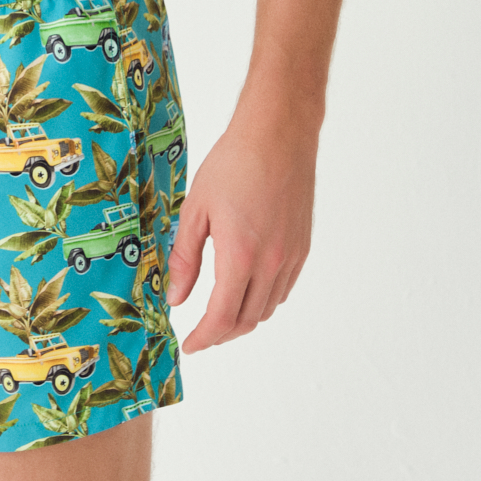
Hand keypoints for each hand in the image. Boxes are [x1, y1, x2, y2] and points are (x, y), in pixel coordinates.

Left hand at [166, 111, 316, 352]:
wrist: (278, 134)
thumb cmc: (234, 163)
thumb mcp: (196, 208)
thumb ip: (185, 257)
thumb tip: (177, 297)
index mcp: (241, 255)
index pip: (222, 317)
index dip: (204, 337)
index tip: (190, 345)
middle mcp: (272, 263)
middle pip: (247, 319)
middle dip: (222, 333)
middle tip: (201, 333)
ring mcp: (291, 256)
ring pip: (268, 307)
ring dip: (244, 318)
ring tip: (221, 313)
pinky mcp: (302, 246)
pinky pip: (283, 288)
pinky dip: (264, 299)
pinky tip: (247, 288)